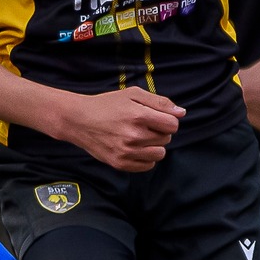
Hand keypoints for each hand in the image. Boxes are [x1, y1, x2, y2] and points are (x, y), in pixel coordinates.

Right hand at [54, 87, 182, 171]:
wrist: (78, 120)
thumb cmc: (106, 105)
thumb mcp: (132, 94)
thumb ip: (159, 102)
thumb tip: (182, 113)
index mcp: (138, 116)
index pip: (172, 125)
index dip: (167, 120)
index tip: (155, 118)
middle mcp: (133, 136)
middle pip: (166, 139)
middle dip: (159, 131)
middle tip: (142, 125)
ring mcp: (126, 152)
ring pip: (159, 154)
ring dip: (154, 146)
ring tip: (140, 137)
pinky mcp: (120, 163)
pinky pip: (147, 166)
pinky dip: (145, 158)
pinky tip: (135, 148)